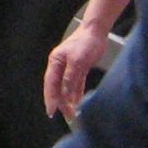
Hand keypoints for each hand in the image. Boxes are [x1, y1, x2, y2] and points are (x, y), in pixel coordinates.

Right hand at [43, 0, 129, 120]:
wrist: (96, 31)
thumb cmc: (85, 42)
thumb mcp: (77, 60)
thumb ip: (71, 77)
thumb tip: (66, 93)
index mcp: (55, 63)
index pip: (51, 84)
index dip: (50, 98)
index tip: (51, 111)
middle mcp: (60, 66)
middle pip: (58, 88)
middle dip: (61, 102)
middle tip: (66, 116)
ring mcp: (69, 67)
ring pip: (66, 87)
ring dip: (69, 100)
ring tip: (72, 113)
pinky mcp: (79, 68)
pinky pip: (76, 84)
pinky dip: (76, 93)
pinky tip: (77, 102)